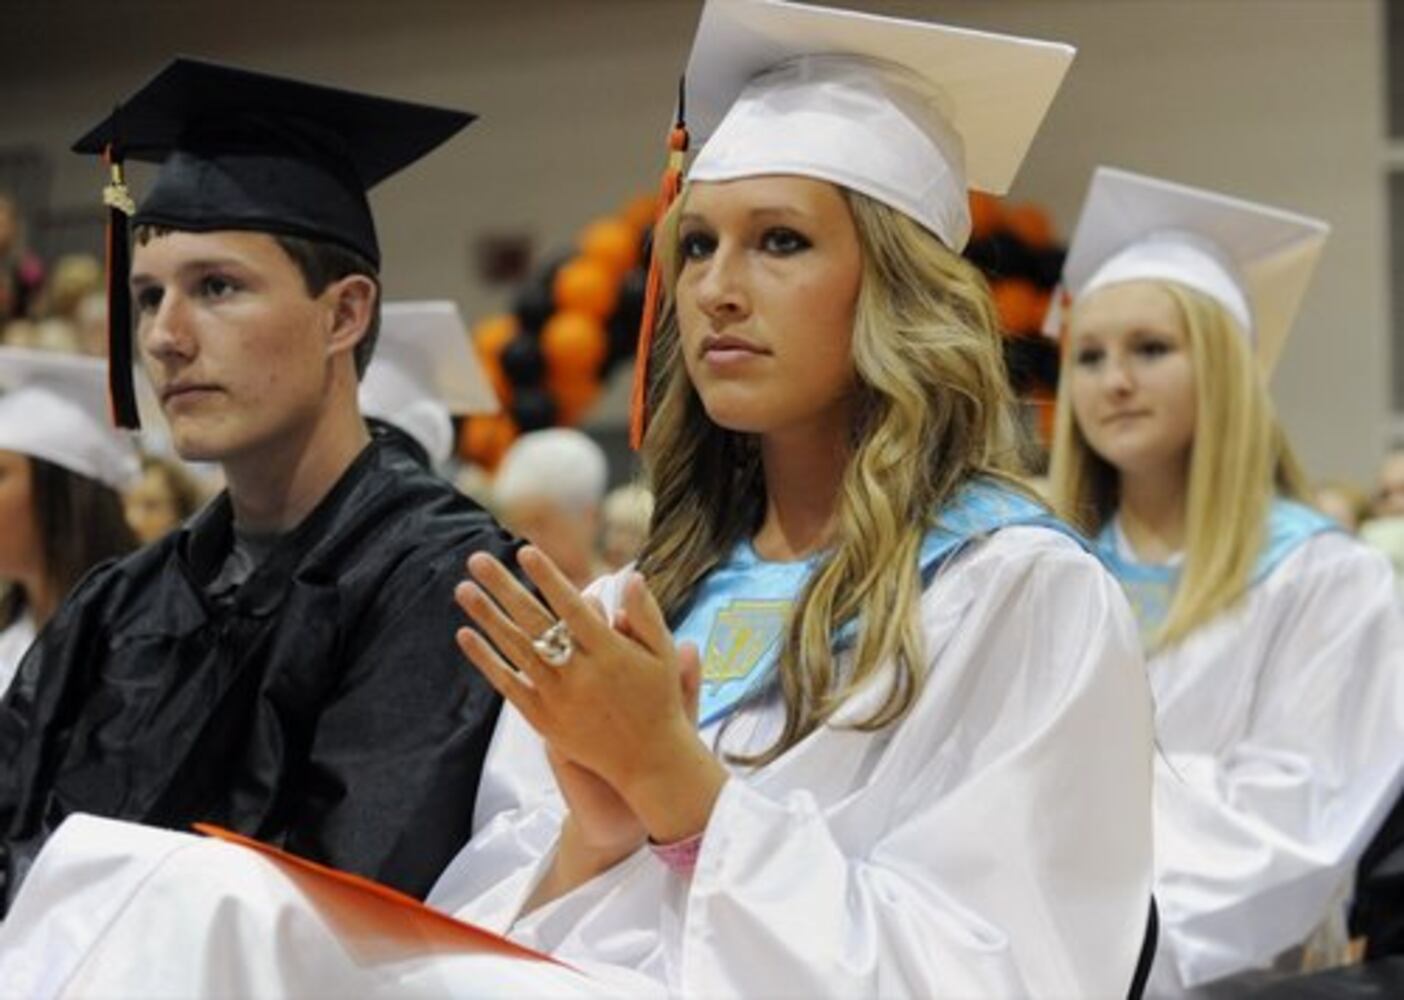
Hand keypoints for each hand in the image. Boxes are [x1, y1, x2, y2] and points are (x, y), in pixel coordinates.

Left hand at [456, 546, 722, 843]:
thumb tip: (630, 576)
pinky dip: (486, 661)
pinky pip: (509, 685)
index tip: (525, 551)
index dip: (548, 578)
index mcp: (612, 652)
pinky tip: (466, 635)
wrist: (650, 761)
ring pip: (516, 650)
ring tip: (463, 589)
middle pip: (536, 622)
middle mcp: (582, 673)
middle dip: (504, 588)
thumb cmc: (659, 701)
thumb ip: (646, 615)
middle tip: (477, 559)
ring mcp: (560, 698)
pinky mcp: (545, 720)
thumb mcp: (664, 655)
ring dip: (488, 617)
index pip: (572, 607)